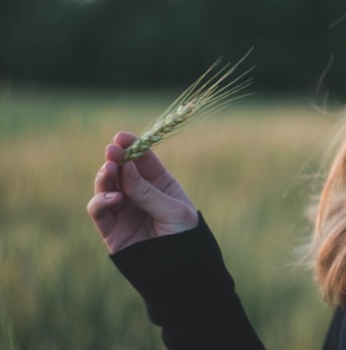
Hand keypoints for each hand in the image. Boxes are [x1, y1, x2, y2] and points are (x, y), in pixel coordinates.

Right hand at [86, 132, 198, 252]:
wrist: (180, 270)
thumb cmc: (184, 236)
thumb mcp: (173, 210)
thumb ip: (148, 192)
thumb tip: (125, 167)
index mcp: (159, 184)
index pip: (143, 160)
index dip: (132, 146)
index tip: (121, 137)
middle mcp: (138, 194)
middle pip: (120, 170)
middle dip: (114, 158)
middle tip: (111, 151)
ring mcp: (123, 210)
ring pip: (105, 187)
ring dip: (105, 177)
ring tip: (110, 170)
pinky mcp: (110, 229)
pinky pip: (98, 211)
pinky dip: (101, 201)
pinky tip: (115, 198)